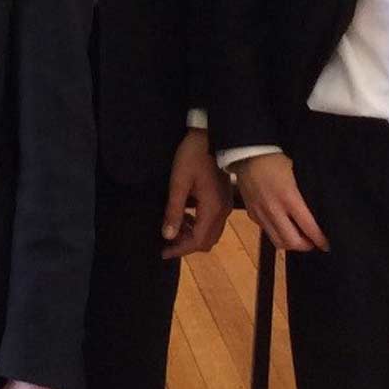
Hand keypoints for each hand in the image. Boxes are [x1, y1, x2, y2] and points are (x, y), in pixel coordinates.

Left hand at [161, 128, 229, 258]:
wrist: (210, 136)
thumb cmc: (192, 156)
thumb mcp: (179, 182)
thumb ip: (174, 210)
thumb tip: (168, 235)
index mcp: (212, 209)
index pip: (198, 241)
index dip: (180, 249)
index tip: (163, 252)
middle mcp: (222, 211)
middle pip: (206, 240)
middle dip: (186, 245)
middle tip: (167, 242)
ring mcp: (225, 205)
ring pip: (210, 232)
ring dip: (192, 235)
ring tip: (173, 228)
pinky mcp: (223, 199)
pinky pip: (212, 221)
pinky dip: (198, 225)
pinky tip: (185, 216)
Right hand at [234, 152, 328, 252]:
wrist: (247, 154)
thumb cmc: (275, 160)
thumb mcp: (298, 174)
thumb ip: (306, 195)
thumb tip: (319, 212)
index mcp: (289, 198)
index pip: (308, 228)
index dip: (320, 240)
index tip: (326, 244)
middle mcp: (274, 210)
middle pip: (292, 241)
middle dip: (306, 246)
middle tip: (314, 242)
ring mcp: (261, 213)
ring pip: (278, 241)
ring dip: (291, 243)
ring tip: (299, 238)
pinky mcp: (252, 214)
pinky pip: (267, 231)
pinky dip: (277, 233)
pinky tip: (283, 226)